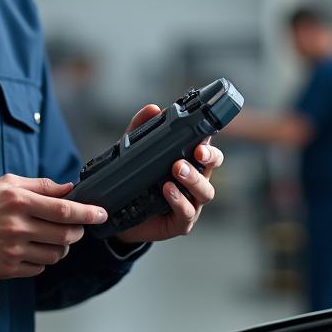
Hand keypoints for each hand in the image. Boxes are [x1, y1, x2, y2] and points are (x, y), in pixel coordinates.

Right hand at [0, 175, 107, 280]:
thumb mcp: (6, 184)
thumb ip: (40, 186)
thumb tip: (69, 188)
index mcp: (18, 202)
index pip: (64, 209)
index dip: (87, 213)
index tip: (101, 214)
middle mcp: (17, 227)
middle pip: (65, 235)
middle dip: (78, 232)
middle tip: (77, 227)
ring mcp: (13, 251)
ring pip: (56, 254)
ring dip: (62, 247)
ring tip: (52, 238)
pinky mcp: (7, 269)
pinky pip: (40, 268)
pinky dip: (43, 260)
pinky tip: (33, 249)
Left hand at [112, 104, 224, 244]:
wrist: (118, 215)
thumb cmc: (134, 181)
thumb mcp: (131, 152)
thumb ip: (140, 129)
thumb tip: (152, 109)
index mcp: (188, 162)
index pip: (206, 148)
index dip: (209, 141)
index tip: (202, 136)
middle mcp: (194, 182)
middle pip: (213, 167)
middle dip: (209, 157)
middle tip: (197, 152)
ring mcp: (191, 203)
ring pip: (205, 191)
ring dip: (193, 179)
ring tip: (177, 169)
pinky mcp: (180, 222)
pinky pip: (187, 212)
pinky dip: (179, 200)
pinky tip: (168, 190)